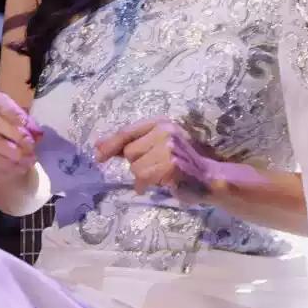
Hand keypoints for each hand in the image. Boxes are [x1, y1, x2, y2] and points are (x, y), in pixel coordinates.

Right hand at [0, 91, 44, 182]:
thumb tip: (37, 133)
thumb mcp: (26, 127)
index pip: (2, 103)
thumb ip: (30, 127)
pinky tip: (17, 168)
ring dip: (12, 153)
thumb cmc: (16, 135)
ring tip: (27, 161)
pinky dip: (4, 165)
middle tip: (30, 147)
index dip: (16, 115)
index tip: (30, 129)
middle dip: (16, 136)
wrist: (5, 156)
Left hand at [92, 117, 219, 203]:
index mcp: (161, 123)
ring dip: (142, 177)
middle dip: (136, 164)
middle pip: (129, 152)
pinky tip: (158, 184)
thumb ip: (134, 144)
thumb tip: (100, 146)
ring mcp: (169, 147)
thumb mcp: (159, 146)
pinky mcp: (170, 165)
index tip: (98, 154)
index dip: (111, 143)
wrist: (210, 178)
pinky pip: (143, 177)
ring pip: (135, 166)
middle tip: (153, 168)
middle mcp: (165, 131)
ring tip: (159, 176)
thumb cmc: (183, 163)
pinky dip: (145, 185)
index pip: (128, 131)